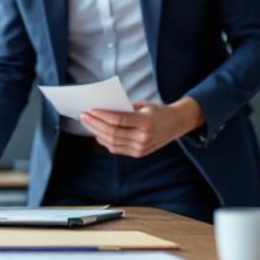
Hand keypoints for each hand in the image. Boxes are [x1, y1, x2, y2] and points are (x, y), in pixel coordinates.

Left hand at [80, 99, 202, 158]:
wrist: (175, 125)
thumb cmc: (157, 111)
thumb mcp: (144, 105)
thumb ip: (125, 109)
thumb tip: (101, 110)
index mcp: (146, 123)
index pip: (119, 120)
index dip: (102, 116)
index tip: (90, 110)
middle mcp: (144, 138)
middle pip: (113, 133)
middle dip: (95, 124)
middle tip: (83, 116)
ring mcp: (141, 148)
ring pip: (113, 142)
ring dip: (97, 133)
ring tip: (88, 124)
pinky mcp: (139, 154)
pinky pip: (117, 148)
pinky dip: (105, 141)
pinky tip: (97, 133)